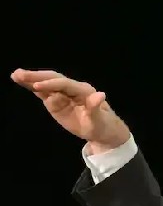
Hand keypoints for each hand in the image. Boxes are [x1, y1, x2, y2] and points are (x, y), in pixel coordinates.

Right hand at [11, 68, 130, 152]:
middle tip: (19, 74)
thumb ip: (96, 108)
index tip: (37, 86)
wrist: (103, 131)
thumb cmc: (103, 126)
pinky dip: (33, 87)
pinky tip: (22, 82)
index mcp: (84, 91)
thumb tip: (100, 94)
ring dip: (32, 79)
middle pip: (54, 79)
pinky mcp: (58, 102)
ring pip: (47, 84)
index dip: (52, 84)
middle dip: (37, 77)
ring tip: (15, 75)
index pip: (65, 85)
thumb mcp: (100, 121)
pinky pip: (45, 93)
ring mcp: (65, 94)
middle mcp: (74, 89)